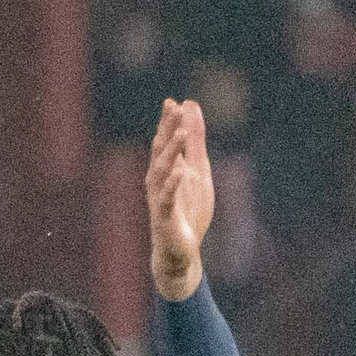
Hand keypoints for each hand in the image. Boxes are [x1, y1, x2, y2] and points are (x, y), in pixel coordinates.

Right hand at [144, 96, 214, 299]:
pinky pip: (167, 198)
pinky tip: (181, 171)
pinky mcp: (164, 218)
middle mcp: (157, 181)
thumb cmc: (187, 211)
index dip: (168, 123)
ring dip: (171, 151)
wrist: (180, 253)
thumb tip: (191, 108)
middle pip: (161, 151)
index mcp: (165, 170)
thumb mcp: (198, 172)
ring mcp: (159, 199)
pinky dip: (173, 184)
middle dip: (167, 130)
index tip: (173, 102)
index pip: (164, 141)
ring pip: (162, 171)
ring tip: (182, 133)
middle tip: (174, 109)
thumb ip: (196, 143)